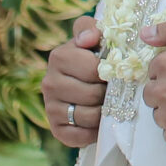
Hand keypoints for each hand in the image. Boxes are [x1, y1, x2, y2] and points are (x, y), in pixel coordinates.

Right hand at [42, 16, 103, 147]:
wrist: (82, 79)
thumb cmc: (92, 54)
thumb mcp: (93, 36)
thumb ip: (90, 29)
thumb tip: (89, 38)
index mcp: (58, 57)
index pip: (93, 69)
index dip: (110, 72)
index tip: (116, 71)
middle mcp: (49, 82)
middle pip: (92, 95)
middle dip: (108, 93)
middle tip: (115, 90)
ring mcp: (50, 107)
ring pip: (88, 116)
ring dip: (104, 112)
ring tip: (108, 104)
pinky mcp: (55, 129)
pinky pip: (78, 136)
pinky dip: (93, 132)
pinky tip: (98, 122)